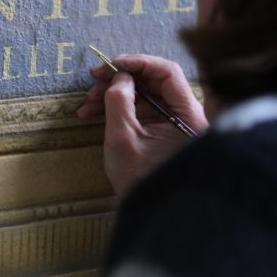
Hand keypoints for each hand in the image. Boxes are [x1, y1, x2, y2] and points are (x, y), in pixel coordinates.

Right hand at [76, 54, 207, 196]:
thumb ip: (119, 102)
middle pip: (155, 80)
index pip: (167, 72)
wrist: (149, 213)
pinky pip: (141, 108)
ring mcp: (175, 122)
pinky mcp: (162, 129)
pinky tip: (92, 112)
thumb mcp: (123, 138)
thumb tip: (119, 77)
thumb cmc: (139, 180)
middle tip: (93, 81)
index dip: (137, 63)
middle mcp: (188, 115)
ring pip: (144, 92)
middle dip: (120, 78)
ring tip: (87, 103)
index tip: (109, 65)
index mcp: (189, 116)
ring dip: (114, 92)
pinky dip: (117, 106)